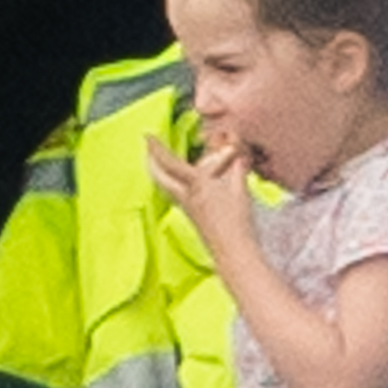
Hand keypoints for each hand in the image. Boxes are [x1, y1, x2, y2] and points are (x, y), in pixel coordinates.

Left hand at [146, 129, 256, 263]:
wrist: (233, 253)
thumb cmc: (237, 223)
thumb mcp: (240, 190)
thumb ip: (238, 169)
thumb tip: (238, 154)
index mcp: (196, 186)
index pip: (170, 163)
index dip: (157, 148)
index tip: (146, 135)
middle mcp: (187, 197)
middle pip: (159, 177)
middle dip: (151, 162)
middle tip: (147, 150)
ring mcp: (189, 208)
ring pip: (167, 186)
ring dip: (161, 173)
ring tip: (159, 162)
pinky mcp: (195, 218)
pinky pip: (179, 196)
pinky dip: (177, 184)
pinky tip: (184, 184)